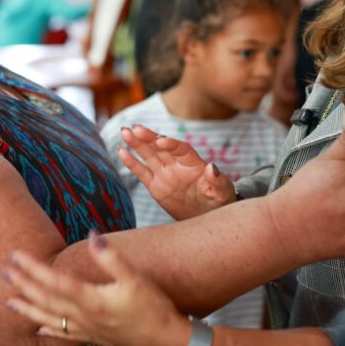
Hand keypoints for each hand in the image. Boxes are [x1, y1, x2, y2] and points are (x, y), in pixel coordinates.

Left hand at [4, 232, 191, 345]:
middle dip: (22, 285)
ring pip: (49, 318)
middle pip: (45, 300)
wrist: (167, 342)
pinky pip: (62, 333)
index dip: (33, 269)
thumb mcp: (136, 279)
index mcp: (92, 301)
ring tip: (8, 300)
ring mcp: (86, 329)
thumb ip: (112, 258)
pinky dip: (47, 329)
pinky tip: (38, 328)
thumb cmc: (154, 309)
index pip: (54, 282)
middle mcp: (84, 317)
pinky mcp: (93, 336)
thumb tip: (92, 236)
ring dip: (27, 308)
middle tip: (2, 270)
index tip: (16, 255)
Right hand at [119, 125, 235, 219]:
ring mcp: (165, 174)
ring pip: (148, 155)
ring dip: (137, 144)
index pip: (181, 150)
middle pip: (161, 148)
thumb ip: (217, 180)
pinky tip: (121, 151)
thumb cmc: (220, 201)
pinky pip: (142, 172)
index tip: (161, 141)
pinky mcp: (156, 186)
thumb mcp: (223, 192)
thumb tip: (212, 167)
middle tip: (135, 128)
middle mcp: (177, 165)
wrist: (208, 216)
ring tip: (125, 131)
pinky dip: (132, 162)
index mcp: (194, 164)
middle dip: (148, 138)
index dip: (171, 144)